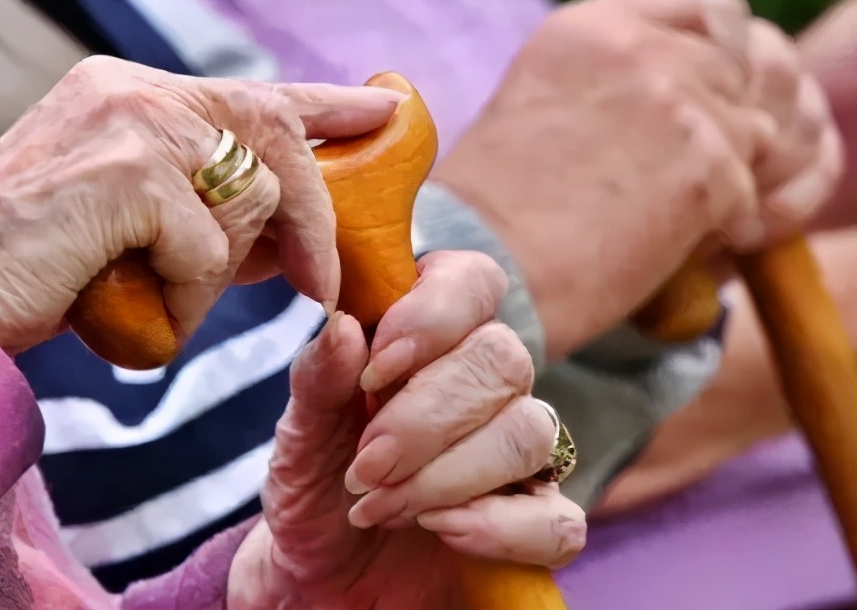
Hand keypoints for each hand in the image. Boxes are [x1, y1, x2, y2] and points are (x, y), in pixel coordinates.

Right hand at [0, 56, 401, 352]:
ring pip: (252, 201)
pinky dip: (187, 298)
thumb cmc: (40, 270)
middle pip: (277, 137)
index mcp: (133, 93)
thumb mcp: (142, 226)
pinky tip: (133, 303)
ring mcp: (132, 124)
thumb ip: (215, 210)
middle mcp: (134, 90)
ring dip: (217, 276)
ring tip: (152, 295)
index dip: (329, 104)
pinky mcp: (129, 173)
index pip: (254, 91)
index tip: (386, 108)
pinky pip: (211, 250)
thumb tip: (303, 232)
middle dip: (314, 217)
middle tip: (322, 280)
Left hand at [228, 251, 585, 609]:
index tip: (377, 369)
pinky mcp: (535, 522)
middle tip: (366, 465)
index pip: (474, 282)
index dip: (435, 315)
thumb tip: (343, 328)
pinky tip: (443, 531)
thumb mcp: (297, 435)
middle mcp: (486, 383)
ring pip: (530, 433)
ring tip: (382, 506)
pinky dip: (499, 528)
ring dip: (449, 475)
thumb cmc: (315, 486)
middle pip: (503, 359)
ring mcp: (519, 452)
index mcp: (433, 337)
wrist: (320, 576)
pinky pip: (559, 520)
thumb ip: (318, 380)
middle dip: (427, 417)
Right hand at [435, 0, 840, 357]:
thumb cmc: (496, 211)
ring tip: (675, 221)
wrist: (481, 271)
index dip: (727, 59)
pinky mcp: (709, 169)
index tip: (713, 101)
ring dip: (729, 180)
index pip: (714, 11)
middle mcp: (640, 49)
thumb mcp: (546, 103)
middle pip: (741, 75)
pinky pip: (751, 197)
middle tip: (691, 180)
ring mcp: (679, 104)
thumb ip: (618, 81)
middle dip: (727, 127)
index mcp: (593, 26)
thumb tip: (687, 95)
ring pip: (754, 136)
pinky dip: (727, 230)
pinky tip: (672, 251)